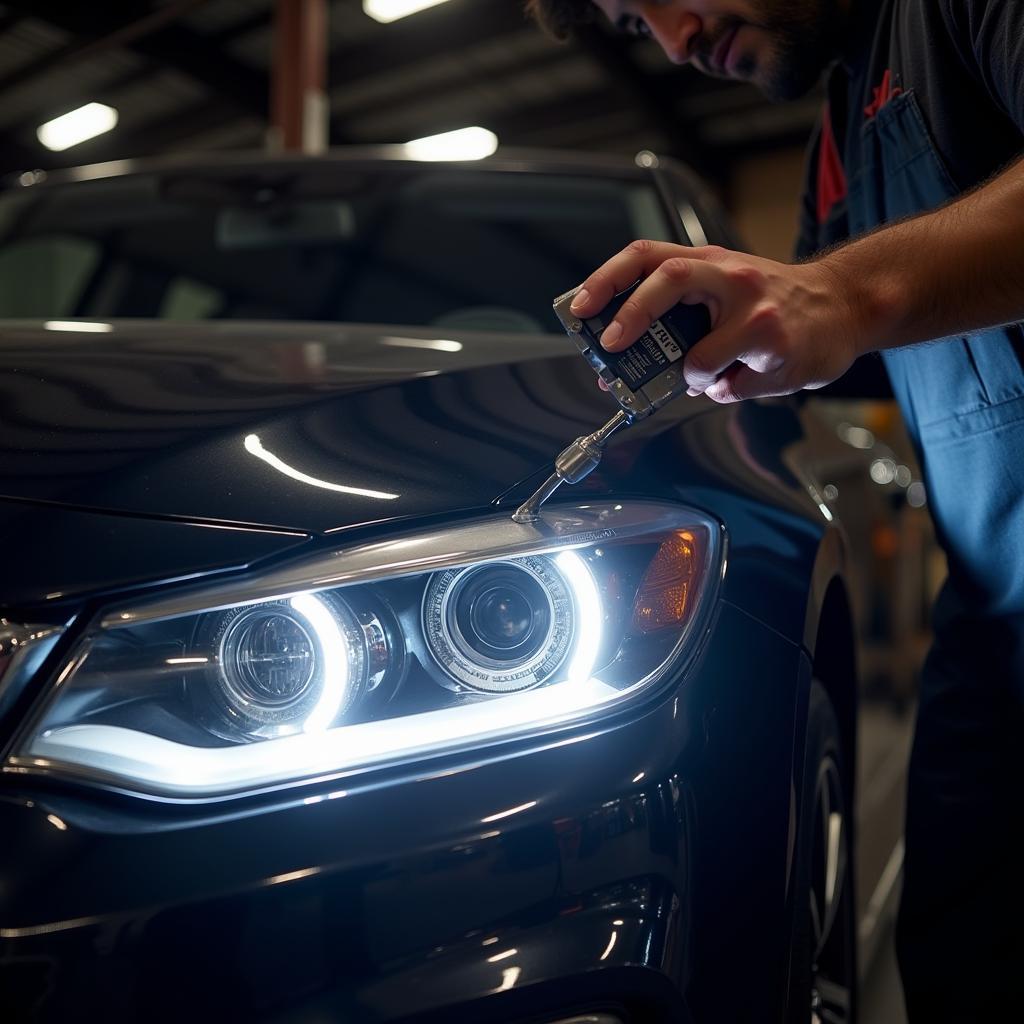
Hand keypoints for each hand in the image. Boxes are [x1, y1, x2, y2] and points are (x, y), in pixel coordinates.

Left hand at [570, 240, 864, 402]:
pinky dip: (725, 391)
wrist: (846, 306)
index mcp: (711, 262)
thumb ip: (678, 316)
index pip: (648, 254)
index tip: (580, 309)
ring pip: (698, 360)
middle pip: (668, 280)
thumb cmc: (773, 302)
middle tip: (612, 346)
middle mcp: (733, 279)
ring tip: (710, 374)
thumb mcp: (724, 291)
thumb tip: (620, 361)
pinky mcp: (778, 352)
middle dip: (631, 315)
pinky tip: (745, 376)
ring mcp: (758, 315)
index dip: (607, 279)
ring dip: (692, 378)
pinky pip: (729, 389)